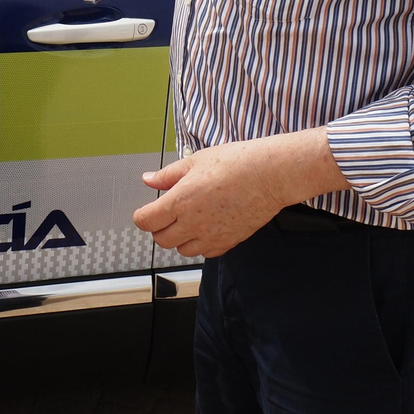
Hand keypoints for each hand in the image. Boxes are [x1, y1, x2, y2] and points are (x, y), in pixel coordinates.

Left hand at [132, 131, 344, 257]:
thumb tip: (148, 179)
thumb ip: (168, 175)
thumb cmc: (237, 162)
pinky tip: (207, 226)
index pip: (146, 222)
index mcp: (180, 201)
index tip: (147, 210)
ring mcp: (211, 236)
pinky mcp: (229, 242)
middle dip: (159, 227)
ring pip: (182, 250)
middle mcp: (193, 223)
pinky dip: (201, 244)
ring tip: (189, 219)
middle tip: (167, 213)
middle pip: (161, 240)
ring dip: (179, 238)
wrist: (270, 175)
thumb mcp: (196, 161)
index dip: (142, 216)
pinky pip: (205, 253)